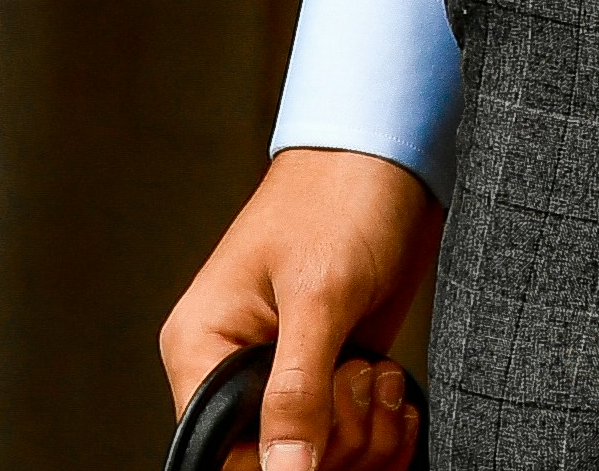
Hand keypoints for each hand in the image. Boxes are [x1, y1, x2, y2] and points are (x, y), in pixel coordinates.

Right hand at [160, 146, 437, 470]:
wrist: (393, 158)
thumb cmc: (340, 198)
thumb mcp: (319, 295)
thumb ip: (296, 391)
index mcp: (202, 348)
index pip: (222, 453)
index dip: (277, 460)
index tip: (324, 436)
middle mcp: (236, 369)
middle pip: (276, 465)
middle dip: (334, 442)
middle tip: (359, 378)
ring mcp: (287, 377)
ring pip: (322, 459)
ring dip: (367, 435)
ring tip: (379, 375)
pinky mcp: (332, 378)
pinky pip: (353, 443)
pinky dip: (384, 431)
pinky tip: (396, 392)